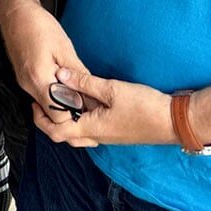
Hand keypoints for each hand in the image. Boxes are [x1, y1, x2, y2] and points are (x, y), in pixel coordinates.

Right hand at [0, 0, 89, 124]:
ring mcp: (25, 83)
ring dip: (64, 102)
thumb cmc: (38, 25)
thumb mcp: (65, 48)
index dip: (76, 114)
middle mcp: (29, 86)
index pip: (59, 116)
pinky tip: (65, 82)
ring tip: (78, 89)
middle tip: (87, 99)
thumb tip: (91, 94)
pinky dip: (55, 94)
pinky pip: (42, 95)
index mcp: (39, 79)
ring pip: (47, 106)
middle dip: (71, 111)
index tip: (90, 105)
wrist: (15, 13)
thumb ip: (78, 75)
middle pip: (52, 115)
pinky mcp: (25, 78)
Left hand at [31, 66, 173, 148]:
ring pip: (78, 132)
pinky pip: (90, 128)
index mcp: (91, 128)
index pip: (56, 131)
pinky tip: (83, 102)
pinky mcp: (116, 131)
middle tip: (43, 101)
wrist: (175, 121)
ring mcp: (107, 136)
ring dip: (66, 118)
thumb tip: (59, 74)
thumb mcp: (112, 89)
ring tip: (61, 99)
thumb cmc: (145, 107)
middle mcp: (97, 136)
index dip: (41, 118)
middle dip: (50, 120)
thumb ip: (84, 82)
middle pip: (64, 135)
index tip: (35, 101)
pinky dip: (80, 117)